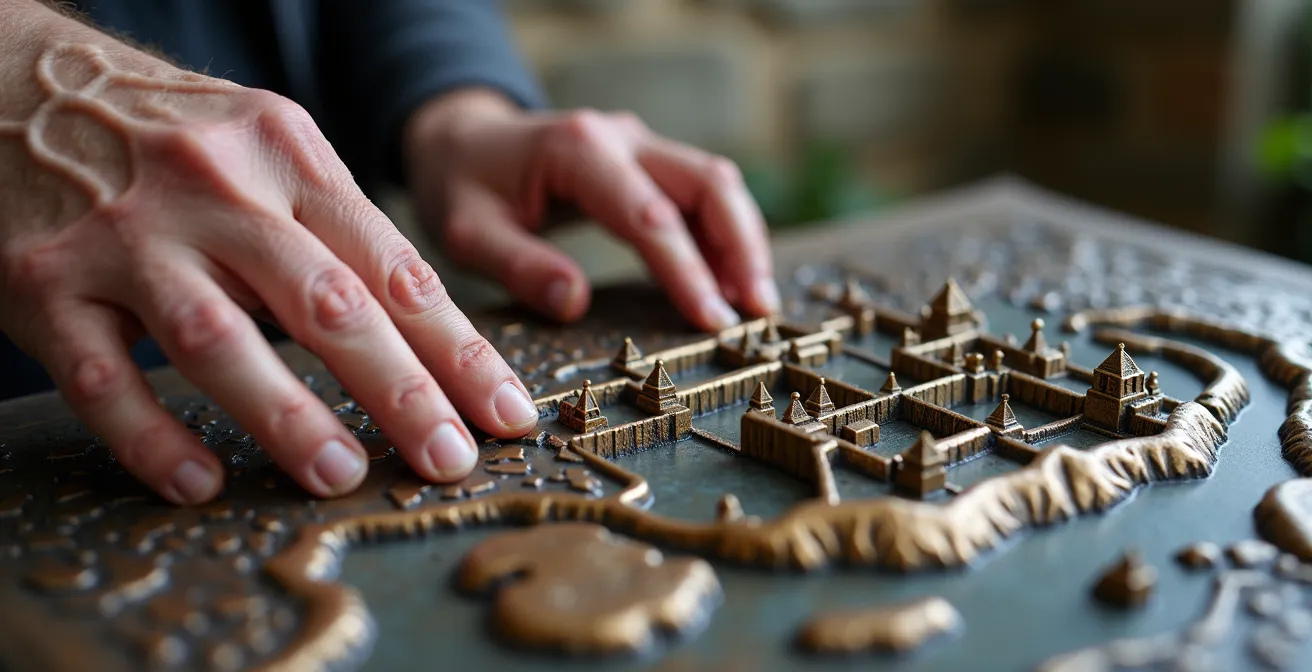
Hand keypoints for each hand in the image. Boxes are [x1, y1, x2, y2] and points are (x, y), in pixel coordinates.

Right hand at [0, 34, 538, 503]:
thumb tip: (429, 338)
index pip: (395, 267)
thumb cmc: (171, 136)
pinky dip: (152, 437)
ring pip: (219, 340)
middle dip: (403, 390)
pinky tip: (199, 483)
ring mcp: (127, 239)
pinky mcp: (45, 285)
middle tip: (450, 460)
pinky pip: (103, 377)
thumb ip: (337, 229)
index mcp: (288, 156)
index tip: (506, 413)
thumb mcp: (266, 147)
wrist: (15, 81)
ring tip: (343, 475)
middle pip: (328, 303)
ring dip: (287, 417)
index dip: (458, 350)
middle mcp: (215, 192)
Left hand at [404, 90, 780, 330]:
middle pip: (709, 183)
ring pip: (717, 185)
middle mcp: (621, 137)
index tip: (711, 320)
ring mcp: (640, 146)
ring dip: (744, 242)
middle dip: (741, 248)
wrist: (462, 139)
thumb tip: (574, 303)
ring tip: (755, 304)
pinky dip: (726, 236)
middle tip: (756, 312)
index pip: (650, 214)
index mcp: (578, 150)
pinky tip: (732, 283)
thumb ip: (518, 265)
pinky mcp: (648, 163)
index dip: (687, 270)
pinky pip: (703, 194)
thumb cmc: (462, 185)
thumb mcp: (466, 231)